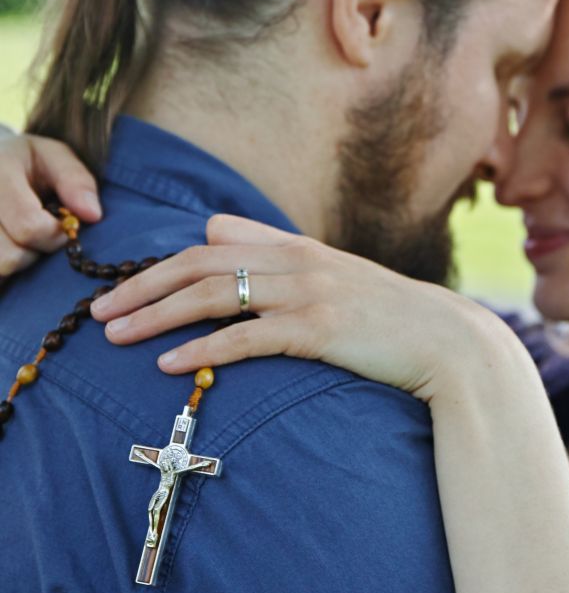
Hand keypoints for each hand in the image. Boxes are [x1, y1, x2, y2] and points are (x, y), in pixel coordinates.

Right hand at [0, 130, 101, 276]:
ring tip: (21, 236)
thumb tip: (93, 215)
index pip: (29, 226)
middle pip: (10, 256)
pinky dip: (5, 265)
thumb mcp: (54, 156)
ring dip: (18, 260)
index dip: (54, 234)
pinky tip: (11, 242)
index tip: (63, 225)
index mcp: (0, 173)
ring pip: (0, 268)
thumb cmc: (27, 162)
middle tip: (40, 231)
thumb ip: (75, 180)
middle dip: (35, 250)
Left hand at [91, 214, 506, 403]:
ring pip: (214, 297)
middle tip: (99, 313)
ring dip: (159, 316)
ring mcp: (306, 294)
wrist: (445, 339)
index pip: (209, 247)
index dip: (160, 267)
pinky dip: (202, 349)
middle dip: (143, 289)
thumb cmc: (385, 313)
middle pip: (200, 267)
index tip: (122, 289)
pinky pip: (246, 338)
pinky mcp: (317, 330)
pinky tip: (169, 364)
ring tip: (117, 336)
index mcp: (293, 247)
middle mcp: (294, 262)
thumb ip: (270, 249)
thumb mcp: (328, 272)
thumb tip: (213, 229)